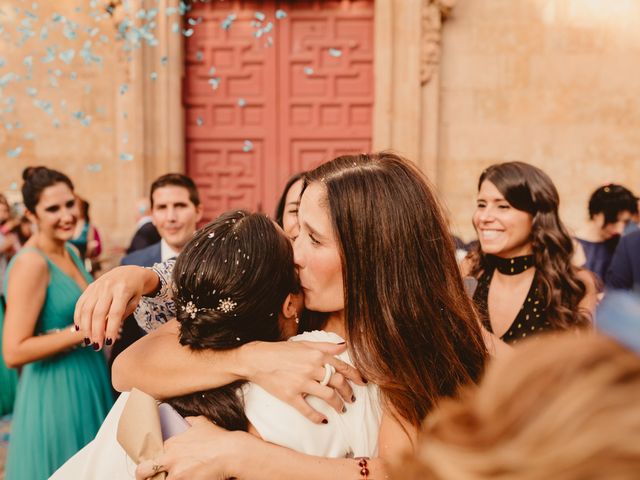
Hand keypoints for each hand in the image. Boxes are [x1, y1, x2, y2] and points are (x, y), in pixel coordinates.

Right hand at [74, 265, 158, 348]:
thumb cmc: (134, 290)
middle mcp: (108, 287)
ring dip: (85, 328)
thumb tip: (106, 330)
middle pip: (98, 313)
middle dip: (96, 332)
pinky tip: (80, 329)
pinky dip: (78, 318)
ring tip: (88, 341)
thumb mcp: (135, 301)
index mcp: (123, 290)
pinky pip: (80, 304)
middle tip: (97, 346)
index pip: (115, 313)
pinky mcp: (89, 288)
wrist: (128, 271)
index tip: (109, 343)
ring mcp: (97, 286)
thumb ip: (123, 314)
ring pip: (86, 309)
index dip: (111, 329)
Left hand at [136, 417, 238, 479]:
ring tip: (173, 476)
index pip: (151, 454)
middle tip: (147, 477)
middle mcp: (170, 459)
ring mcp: (177, 475)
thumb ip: (190, 422)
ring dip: (163, 479)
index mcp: (171, 444)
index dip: (152, 461)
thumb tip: (186, 420)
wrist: (231, 453)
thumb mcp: (202, 423)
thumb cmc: (218, 439)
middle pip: (143, 472)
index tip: (155, 464)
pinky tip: (187, 479)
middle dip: (143, 475)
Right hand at [241, 340, 365, 423]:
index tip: (362, 383)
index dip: (355, 376)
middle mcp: (311, 368)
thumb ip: (326, 346)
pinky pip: (308, 410)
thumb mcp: (304, 344)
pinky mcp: (290, 396)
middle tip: (351, 398)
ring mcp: (301, 383)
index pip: (342, 366)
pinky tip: (324, 421)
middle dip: (348, 392)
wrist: (257, 359)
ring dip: (338, 405)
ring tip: (341, 409)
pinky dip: (318, 417)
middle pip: (338, 382)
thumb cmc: (280, 351)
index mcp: (316, 355)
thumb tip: (344, 346)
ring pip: (328, 396)